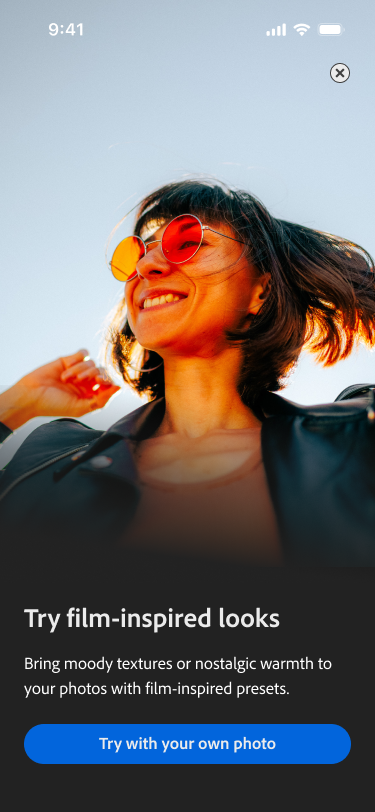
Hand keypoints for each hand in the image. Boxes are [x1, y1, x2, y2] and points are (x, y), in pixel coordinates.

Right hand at [0, 350, 120, 429]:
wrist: (30, 395)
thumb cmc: (53, 405)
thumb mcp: (79, 408)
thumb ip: (101, 400)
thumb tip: (119, 388)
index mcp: (91, 396)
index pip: (109, 385)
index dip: (109, 382)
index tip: (100, 383)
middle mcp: (87, 383)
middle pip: (103, 372)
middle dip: (96, 374)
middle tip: (85, 380)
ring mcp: (78, 371)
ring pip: (92, 363)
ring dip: (81, 370)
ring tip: (66, 379)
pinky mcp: (68, 360)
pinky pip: (83, 354)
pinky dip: (77, 360)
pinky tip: (66, 369)